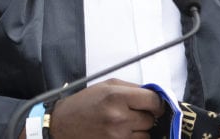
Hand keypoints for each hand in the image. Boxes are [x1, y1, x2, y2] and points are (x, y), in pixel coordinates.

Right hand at [49, 79, 164, 138]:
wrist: (62, 125)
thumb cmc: (84, 104)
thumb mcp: (106, 86)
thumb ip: (132, 88)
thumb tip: (154, 94)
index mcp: (117, 97)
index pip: (153, 101)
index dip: (157, 102)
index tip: (155, 104)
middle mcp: (119, 118)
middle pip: (150, 120)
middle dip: (145, 116)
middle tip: (132, 114)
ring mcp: (117, 137)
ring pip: (145, 136)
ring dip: (139, 131)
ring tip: (123, 125)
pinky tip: (121, 134)